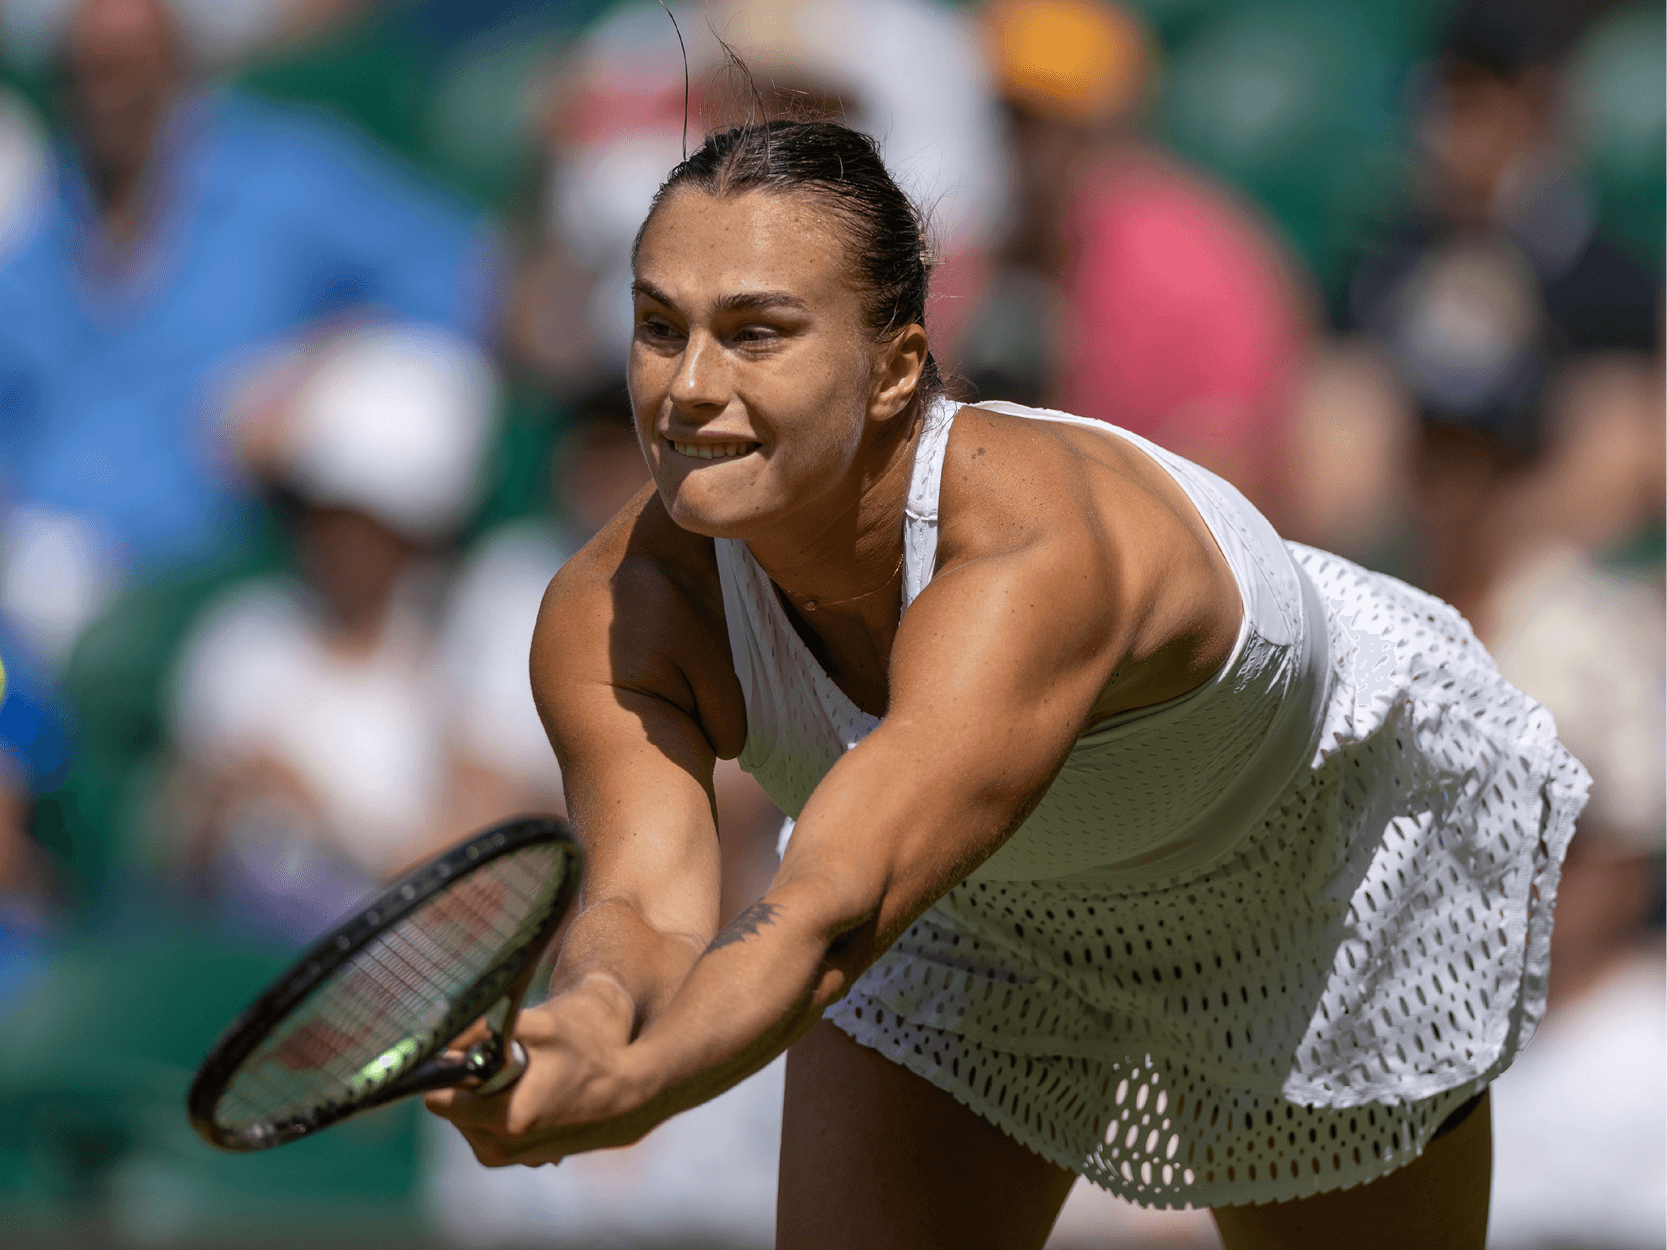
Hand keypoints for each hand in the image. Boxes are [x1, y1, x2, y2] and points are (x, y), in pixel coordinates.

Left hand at [423, 977, 661, 1166]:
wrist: (626, 1086)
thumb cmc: (586, 1051)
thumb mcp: (541, 1026)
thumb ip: (489, 1024)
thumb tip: (445, 1033)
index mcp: (504, 1118)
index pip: (439, 1098)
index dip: (452, 1070)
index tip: (472, 1053)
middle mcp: (502, 1148)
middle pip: (453, 1110)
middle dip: (470, 1084)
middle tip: (503, 1060)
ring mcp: (513, 1158)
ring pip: (469, 1122)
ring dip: (484, 1098)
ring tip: (519, 1076)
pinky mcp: (523, 1161)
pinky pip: (490, 1133)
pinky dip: (501, 1112)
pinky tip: (529, 1093)